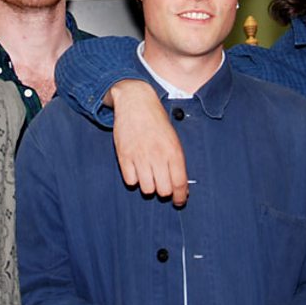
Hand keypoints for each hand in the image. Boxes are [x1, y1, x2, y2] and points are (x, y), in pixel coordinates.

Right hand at [110, 80, 189, 205]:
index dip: (180, 197)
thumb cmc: (157, 122)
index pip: (179, 183)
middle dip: (164, 191)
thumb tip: (182, 188)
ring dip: (149, 186)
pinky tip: (136, 170)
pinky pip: (130, 181)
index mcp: (173, 151)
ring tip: (149, 175)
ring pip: (147, 189)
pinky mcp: (124, 156)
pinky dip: (134, 179)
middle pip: (163, 190)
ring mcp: (139, 156)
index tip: (179, 201)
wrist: (136, 102)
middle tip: (162, 185)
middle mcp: (157, 155)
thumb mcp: (173, 139)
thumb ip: (177, 162)